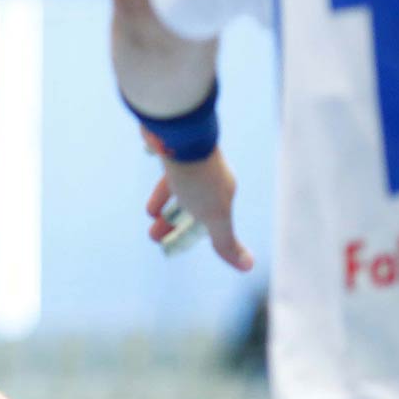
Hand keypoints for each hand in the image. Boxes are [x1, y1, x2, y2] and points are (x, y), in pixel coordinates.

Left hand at [144, 146, 250, 270]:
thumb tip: (248, 266)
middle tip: (154, 237)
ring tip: (150, 217)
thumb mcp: (214, 216)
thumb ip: (226, 242)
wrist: (181, 132)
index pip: (208, 222)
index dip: (189, 237)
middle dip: (174, 224)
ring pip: (178, 189)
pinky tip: (151, 185)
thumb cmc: (198, 177)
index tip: (170, 248)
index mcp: (222, 193)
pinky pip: (169, 171)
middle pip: (192, 207)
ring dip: (164, 206)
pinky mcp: (175, 148)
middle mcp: (210, 177)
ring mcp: (192, 162)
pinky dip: (161, 184)